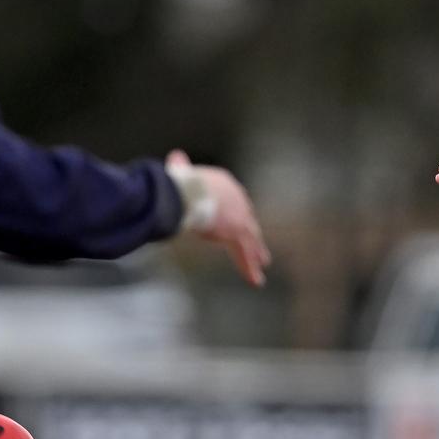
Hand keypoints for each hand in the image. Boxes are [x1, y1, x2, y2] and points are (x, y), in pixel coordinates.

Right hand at [167, 150, 270, 286]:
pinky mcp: (237, 234)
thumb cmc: (180, 181)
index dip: (235, 213)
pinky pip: (244, 254)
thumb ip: (180, 166)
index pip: (234, 201)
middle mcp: (238, 200)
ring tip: (263, 264)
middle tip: (259, 244)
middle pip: (247, 220)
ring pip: (250, 240)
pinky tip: (255, 281)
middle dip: (253, 233)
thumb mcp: (181, 172)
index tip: (236, 222)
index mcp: (225, 184)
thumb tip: (175, 157)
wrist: (189, 192)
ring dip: (256, 253)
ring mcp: (239, 218)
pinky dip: (249, 268)